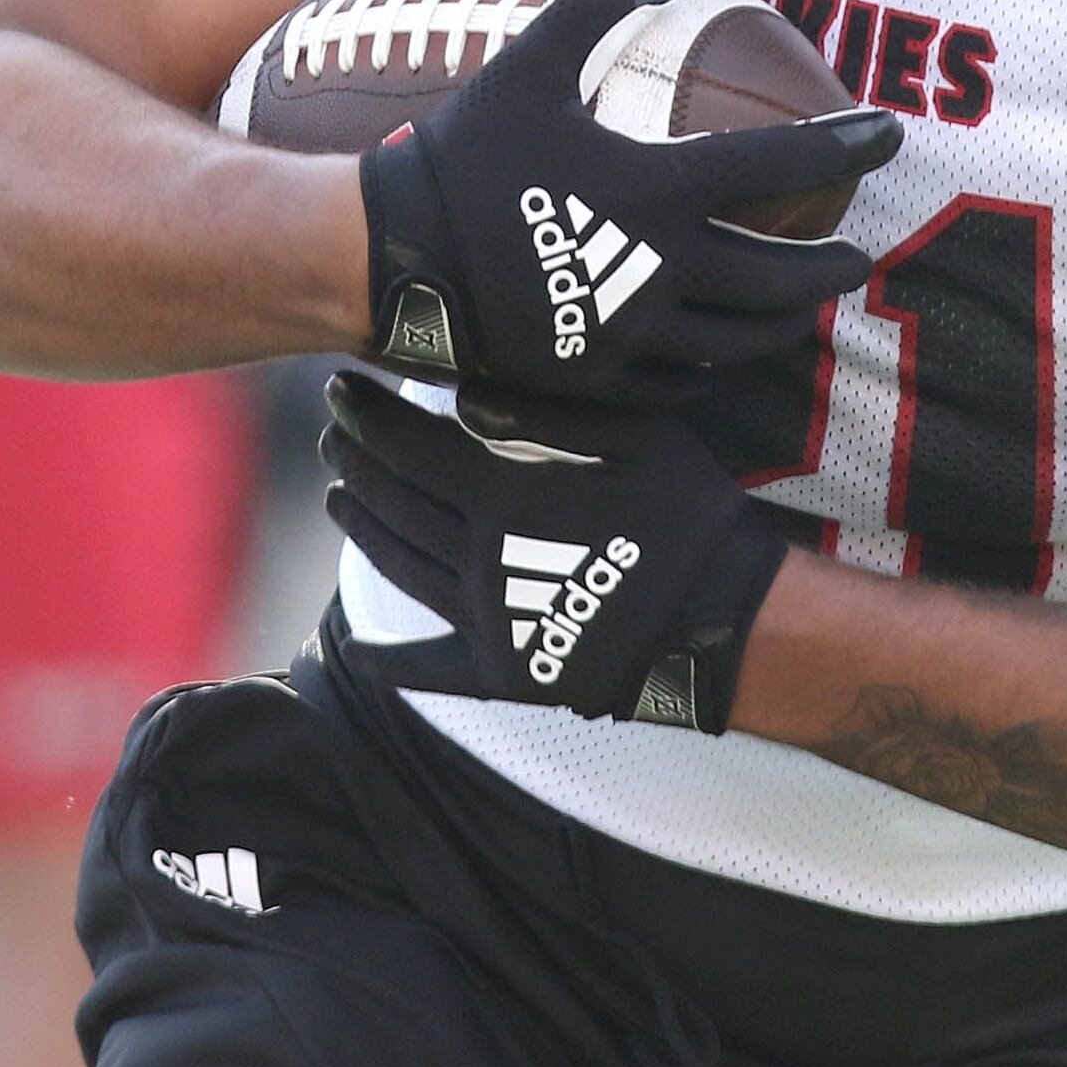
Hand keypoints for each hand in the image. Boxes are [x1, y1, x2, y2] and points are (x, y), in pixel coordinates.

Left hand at [317, 370, 789, 732]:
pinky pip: (431, 670)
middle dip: (357, 462)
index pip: (413, 449)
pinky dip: (386, 660)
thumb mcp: (640, 438)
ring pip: (402, 570)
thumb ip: (548, 411)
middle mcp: (483, 562)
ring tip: (338, 497)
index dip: (370, 418)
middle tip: (331, 433)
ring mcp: (490, 624)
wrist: (735, 625)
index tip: (340, 390)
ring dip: (362, 529)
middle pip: (396, 504)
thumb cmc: (695, 518)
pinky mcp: (506, 676)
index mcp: (510, 499)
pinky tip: (352, 648)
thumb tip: (462, 391)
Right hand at [352, 0, 892, 395]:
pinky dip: (711, 365)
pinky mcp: (598, 378)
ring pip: (740, 340)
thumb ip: (598, 10)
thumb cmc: (462, 152)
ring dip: (782, 320)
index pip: (779, 165)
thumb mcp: (529, 64)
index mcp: (655, 190)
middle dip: (831, 265)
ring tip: (800, 305)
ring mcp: (631, 334)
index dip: (845, 147)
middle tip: (858, 253)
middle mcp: (660, 269)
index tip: (888, 137)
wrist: (394, 255)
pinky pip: (679, 383)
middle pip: (780, 277)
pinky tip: (716, 350)